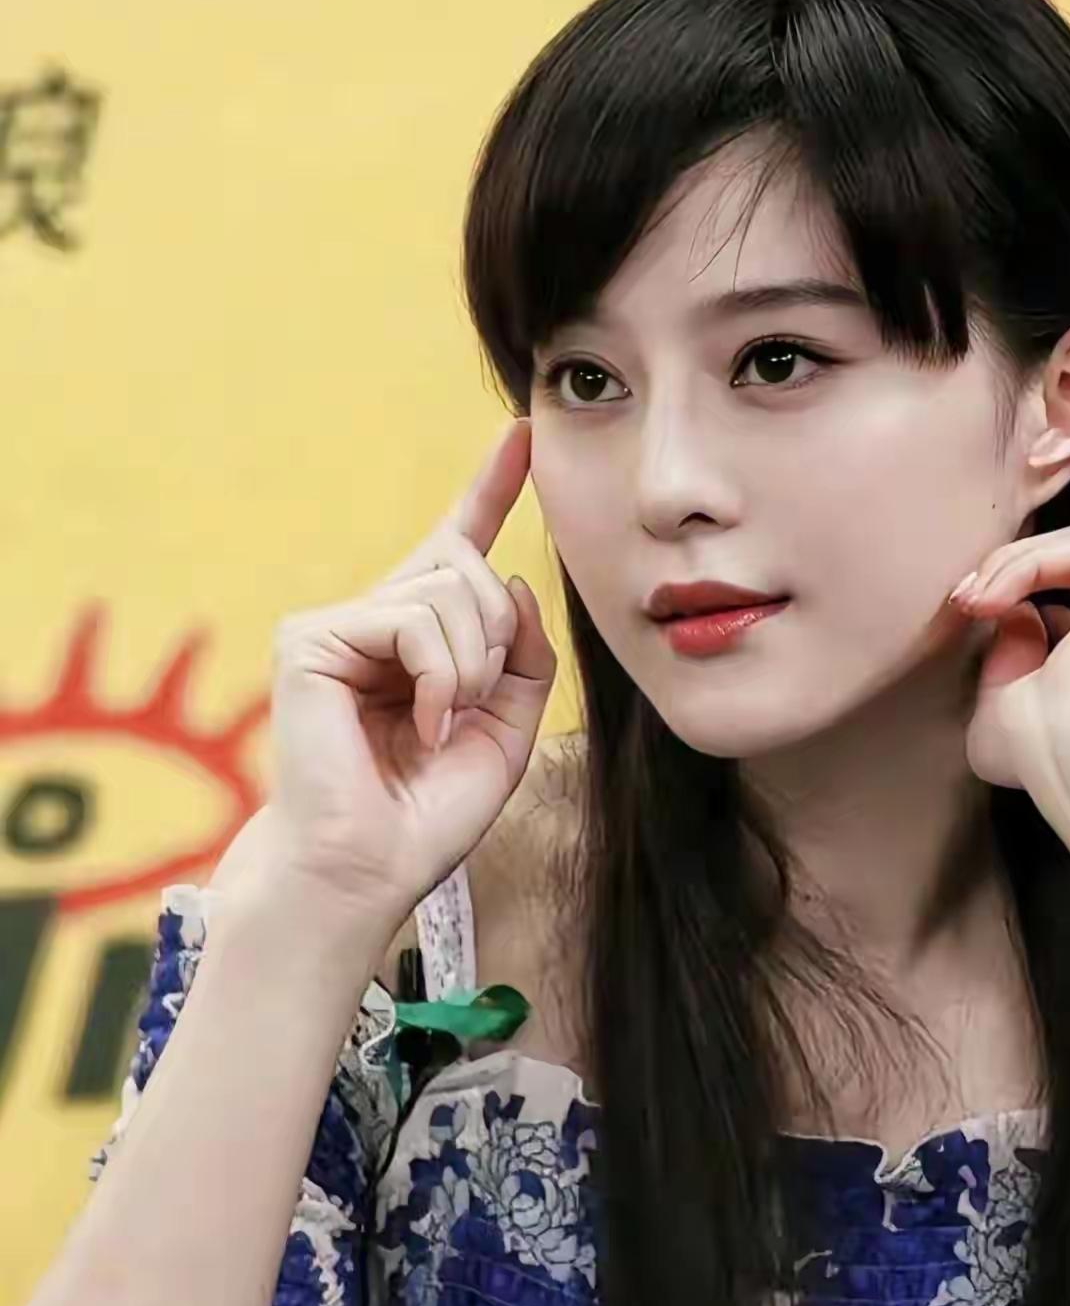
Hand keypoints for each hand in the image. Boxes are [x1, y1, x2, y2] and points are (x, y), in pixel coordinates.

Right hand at [217, 418, 555, 940]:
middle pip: (470, 567)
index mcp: (420, 639)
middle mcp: (376, 620)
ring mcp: (339, 626)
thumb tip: (511, 580)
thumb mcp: (505, 727)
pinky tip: (420, 722)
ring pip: (449, 588)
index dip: (491, 487)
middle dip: (496, 635)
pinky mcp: (311, 638)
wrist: (366, 872)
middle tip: (469, 706)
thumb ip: (521, 652)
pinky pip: (412, 618)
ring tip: (441, 722)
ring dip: (471, 664)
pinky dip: (438, 674)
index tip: (521, 433)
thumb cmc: (425, 814)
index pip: (458, 546)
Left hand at [950, 524, 1069, 794]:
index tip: (963, 614)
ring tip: (971, 600)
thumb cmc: (1047, 756)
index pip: (1069, 618)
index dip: (1012, 606)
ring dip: (1010, 569)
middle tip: (962, 600)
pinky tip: (992, 596)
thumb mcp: (1004, 712)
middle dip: (1008, 580)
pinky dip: (1026, 565)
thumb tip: (1016, 615)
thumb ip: (1008, 663)